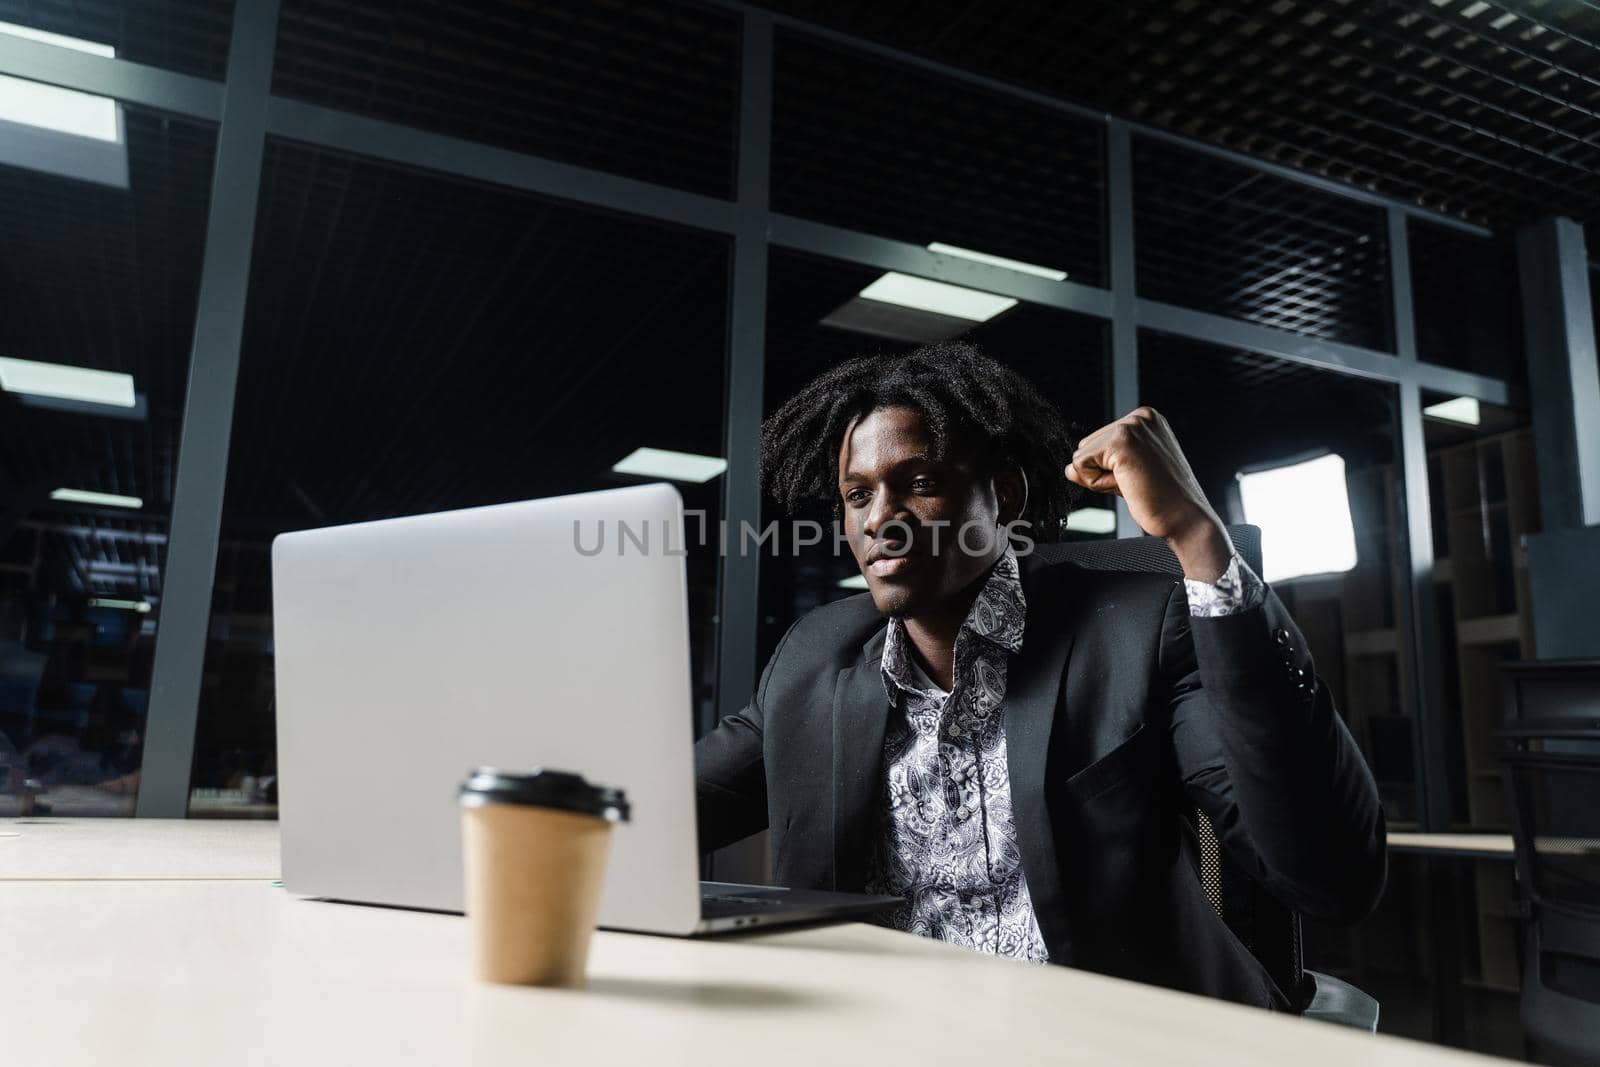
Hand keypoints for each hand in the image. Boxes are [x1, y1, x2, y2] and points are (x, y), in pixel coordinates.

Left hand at [1066, 406, 1231, 579]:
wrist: (1186, 518)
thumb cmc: (1163, 500)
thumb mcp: (1126, 476)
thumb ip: (1098, 467)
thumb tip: (1068, 469)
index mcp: (1146, 419)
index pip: (1099, 442)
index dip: (1111, 469)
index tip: (1142, 476)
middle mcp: (1140, 416)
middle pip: (1087, 445)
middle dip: (1103, 472)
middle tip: (1138, 483)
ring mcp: (1131, 426)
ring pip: (1081, 456)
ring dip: (1101, 479)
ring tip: (1135, 484)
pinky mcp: (1120, 441)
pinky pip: (1080, 465)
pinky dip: (1097, 483)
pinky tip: (1128, 485)